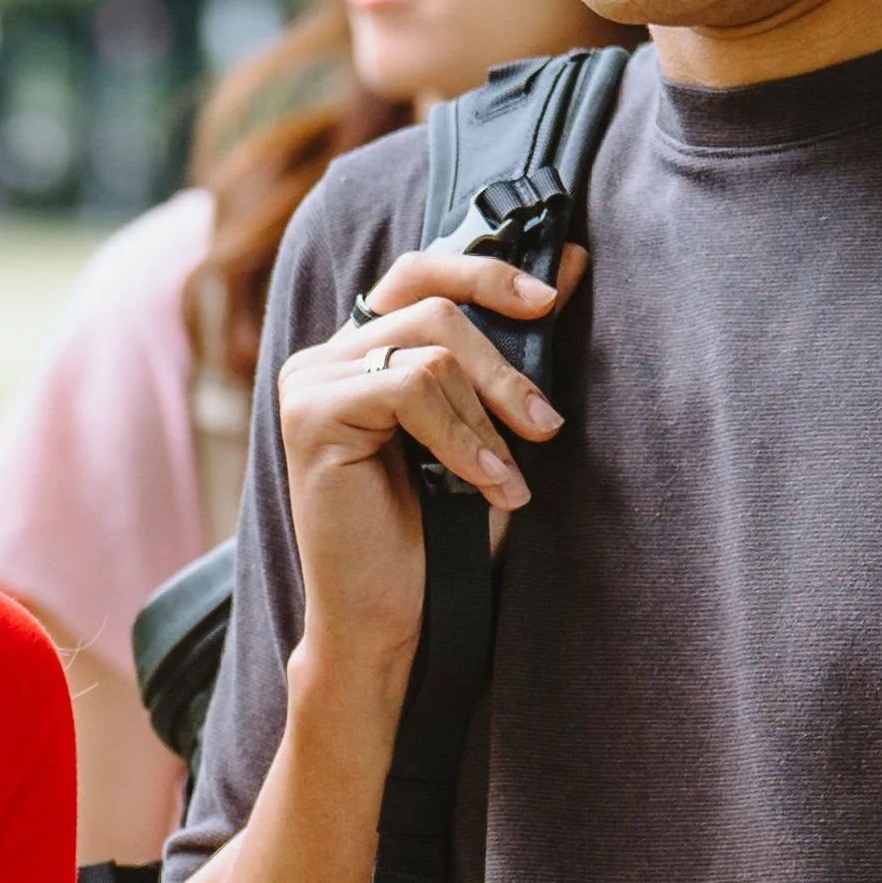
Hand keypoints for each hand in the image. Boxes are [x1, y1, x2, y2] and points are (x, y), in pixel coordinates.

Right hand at [277, 241, 577, 676]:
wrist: (396, 619)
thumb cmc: (442, 534)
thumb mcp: (494, 425)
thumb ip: (516, 348)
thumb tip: (571, 263)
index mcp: (364, 353)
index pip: (419, 272)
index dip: (484, 271)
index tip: (552, 294)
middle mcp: (328, 357)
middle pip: (431, 300)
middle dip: (503, 359)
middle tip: (545, 422)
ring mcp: (311, 382)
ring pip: (430, 346)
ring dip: (487, 413)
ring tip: (507, 479)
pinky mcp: (310, 414)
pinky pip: (409, 387)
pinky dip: (460, 436)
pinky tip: (482, 484)